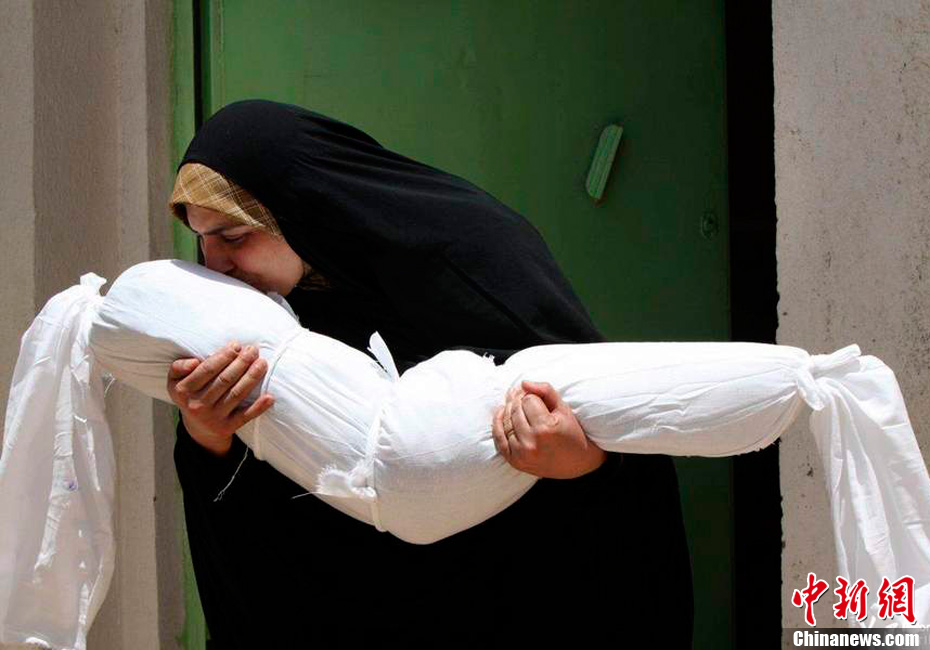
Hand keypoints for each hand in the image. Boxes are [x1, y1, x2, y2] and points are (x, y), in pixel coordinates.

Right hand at [167, 341, 274, 456]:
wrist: (198, 428)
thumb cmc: (190, 394)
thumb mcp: (175, 381)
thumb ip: (178, 367)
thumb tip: (194, 362)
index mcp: (182, 391)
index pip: (207, 370)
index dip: (223, 356)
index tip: (237, 345)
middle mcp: (197, 405)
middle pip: (224, 380)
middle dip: (241, 362)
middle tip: (253, 350)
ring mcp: (212, 418)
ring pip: (236, 394)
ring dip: (252, 377)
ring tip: (262, 363)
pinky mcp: (226, 428)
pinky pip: (244, 416)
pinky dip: (258, 407)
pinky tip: (270, 397)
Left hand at [492, 380, 606, 478]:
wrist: (576, 462)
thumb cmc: (571, 432)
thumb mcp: (563, 408)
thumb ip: (545, 390)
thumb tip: (523, 383)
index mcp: (546, 428)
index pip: (527, 400)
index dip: (532, 396)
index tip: (538, 398)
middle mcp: (531, 442)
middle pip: (515, 410)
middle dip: (518, 400)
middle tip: (520, 394)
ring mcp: (521, 453)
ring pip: (506, 422)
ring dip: (507, 409)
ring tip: (512, 402)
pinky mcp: (514, 461)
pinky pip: (498, 438)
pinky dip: (497, 424)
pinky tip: (500, 413)